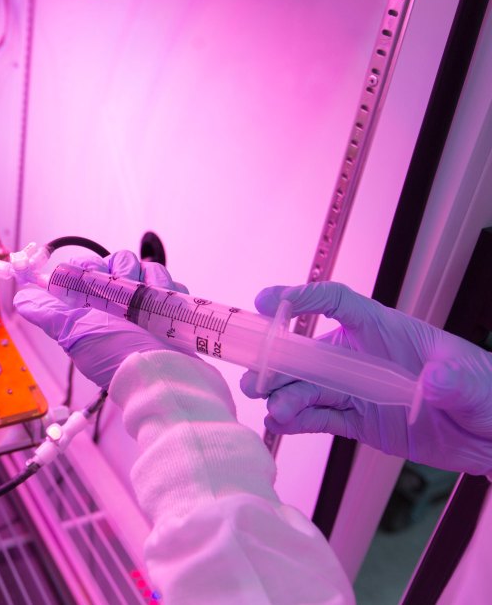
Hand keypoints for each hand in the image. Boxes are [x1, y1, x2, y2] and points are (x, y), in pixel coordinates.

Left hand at [14, 250, 190, 387]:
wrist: (162, 376)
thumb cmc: (116, 358)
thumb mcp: (74, 334)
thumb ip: (48, 313)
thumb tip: (21, 298)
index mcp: (90, 308)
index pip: (85, 268)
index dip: (88, 266)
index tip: (92, 275)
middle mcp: (116, 305)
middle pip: (117, 262)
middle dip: (121, 272)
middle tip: (122, 295)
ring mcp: (144, 306)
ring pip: (144, 268)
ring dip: (146, 280)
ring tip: (145, 305)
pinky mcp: (170, 308)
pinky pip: (169, 282)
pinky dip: (167, 289)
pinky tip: (163, 306)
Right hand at [241, 282, 491, 474]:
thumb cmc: (489, 392)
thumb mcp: (476, 385)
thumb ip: (456, 380)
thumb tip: (435, 380)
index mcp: (386, 331)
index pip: (337, 303)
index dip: (302, 298)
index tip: (266, 302)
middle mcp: (363, 357)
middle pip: (310, 352)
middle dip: (278, 362)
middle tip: (256, 379)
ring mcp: (358, 391)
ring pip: (308, 388)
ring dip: (284, 396)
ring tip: (273, 411)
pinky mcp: (359, 421)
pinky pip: (320, 418)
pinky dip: (296, 422)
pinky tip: (279, 426)